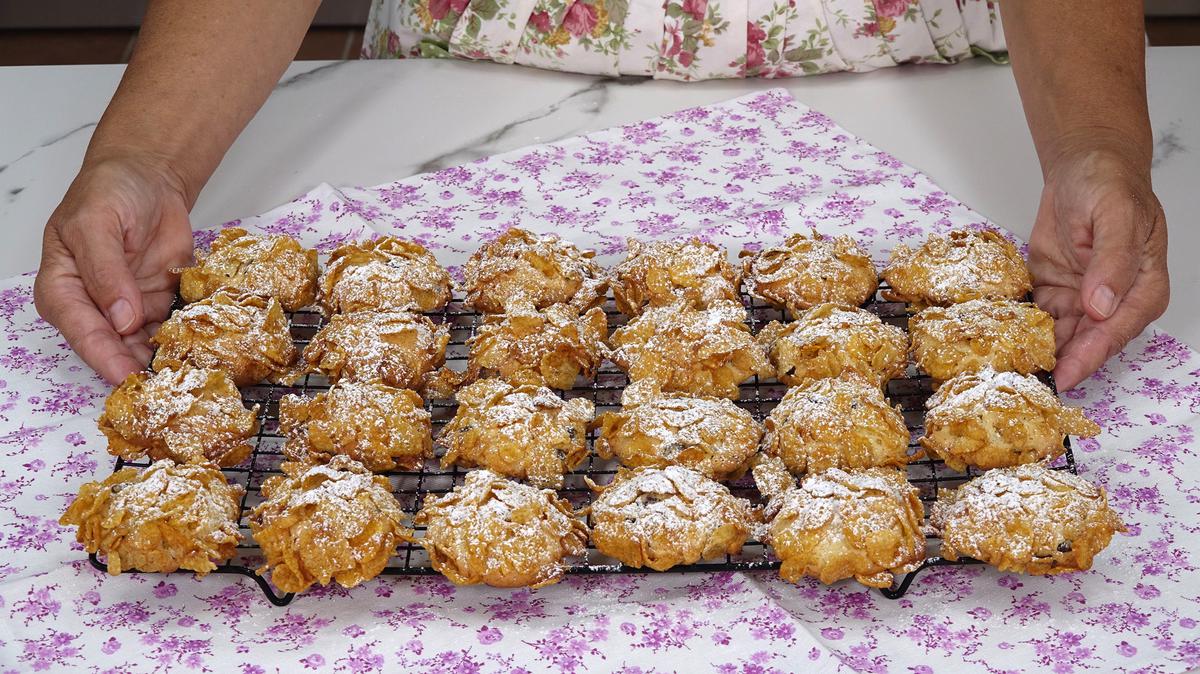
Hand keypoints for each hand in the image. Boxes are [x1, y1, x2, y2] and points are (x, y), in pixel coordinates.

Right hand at [33, 153, 194, 383]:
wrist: (148, 179)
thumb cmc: (109, 192)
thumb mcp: (97, 224)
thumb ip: (106, 271)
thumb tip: (120, 318)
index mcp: (63, 287)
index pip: (80, 329)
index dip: (103, 355)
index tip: (126, 375)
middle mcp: (93, 306)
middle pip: (111, 347)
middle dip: (134, 367)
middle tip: (162, 387)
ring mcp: (128, 309)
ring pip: (141, 347)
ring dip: (162, 361)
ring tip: (186, 377)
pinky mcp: (158, 306)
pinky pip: (170, 332)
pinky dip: (183, 343)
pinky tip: (200, 355)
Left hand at [1028, 141, 1168, 389]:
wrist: (1083, 168)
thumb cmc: (1110, 185)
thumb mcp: (1117, 215)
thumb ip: (1113, 260)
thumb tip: (1104, 304)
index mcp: (1142, 288)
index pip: (1115, 331)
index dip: (1089, 356)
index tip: (1066, 376)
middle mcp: (1113, 302)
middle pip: (1085, 343)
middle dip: (1059, 364)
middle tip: (1026, 384)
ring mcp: (1081, 299)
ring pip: (1060, 337)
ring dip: (1036, 353)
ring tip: (1007, 371)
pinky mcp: (1054, 292)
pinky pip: (1037, 319)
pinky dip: (1020, 331)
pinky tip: (998, 344)